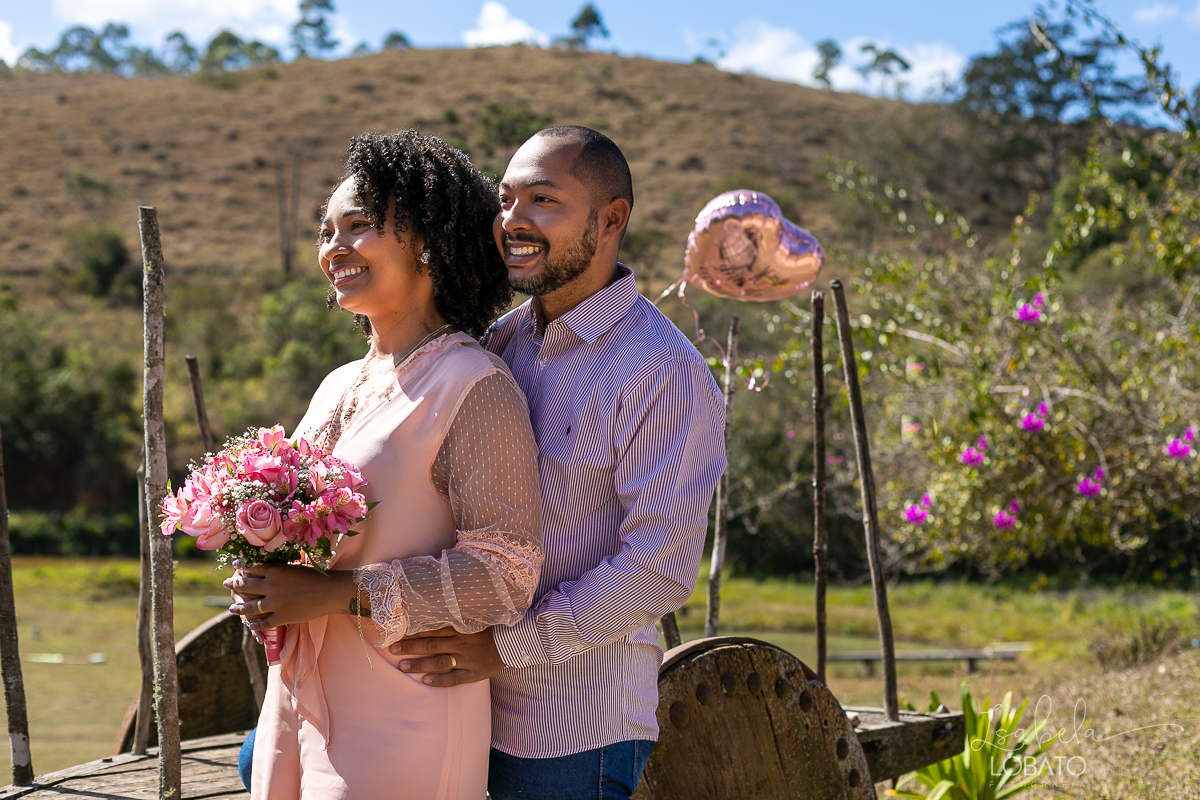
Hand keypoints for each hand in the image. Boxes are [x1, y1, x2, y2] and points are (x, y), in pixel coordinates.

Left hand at [224, 562, 354, 627]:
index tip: (235, 564)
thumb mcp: (295, 568)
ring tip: (232, 609)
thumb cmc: (317, 576)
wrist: (329, 592)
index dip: (242, 566)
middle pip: (246, 586)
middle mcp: (270, 586)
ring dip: (239, 608)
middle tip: (226, 584)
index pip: (252, 567)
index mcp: (275, 570)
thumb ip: (280, 571)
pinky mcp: (281, 617)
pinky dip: (256, 625)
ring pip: (250, 607)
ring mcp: (274, 603)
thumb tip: (269, 571)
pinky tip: (251, 625)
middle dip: (234, 585)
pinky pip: (264, 622)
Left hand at [390, 627, 503, 686]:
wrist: (514, 642)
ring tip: (402, 666)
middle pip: (431, 644)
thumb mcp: (475, 618)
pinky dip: (439, 680)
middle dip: (410, 647)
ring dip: (419, 664)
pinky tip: (425, 681)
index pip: (432, 629)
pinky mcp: (474, 673)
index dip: (414, 632)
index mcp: (461, 628)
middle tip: (392, 649)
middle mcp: (461, 643)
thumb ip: (456, 618)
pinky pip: (454, 678)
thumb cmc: (491, 629)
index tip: (397, 633)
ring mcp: (467, 659)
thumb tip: (433, 612)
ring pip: (439, 662)